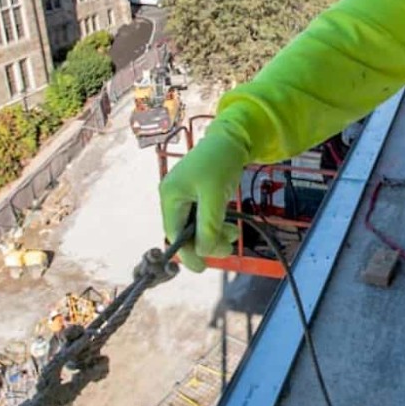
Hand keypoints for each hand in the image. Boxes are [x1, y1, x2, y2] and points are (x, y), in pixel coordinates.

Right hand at [159, 121, 249, 271]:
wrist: (234, 137)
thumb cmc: (221, 163)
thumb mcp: (215, 197)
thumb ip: (208, 225)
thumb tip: (203, 252)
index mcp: (170, 196)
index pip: (174, 233)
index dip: (188, 252)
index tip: (202, 268)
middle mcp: (173, 197)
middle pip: (185, 231)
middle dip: (206, 242)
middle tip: (229, 247)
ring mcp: (185, 195)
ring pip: (196, 226)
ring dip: (214, 235)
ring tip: (233, 236)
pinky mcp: (197, 194)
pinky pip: (203, 217)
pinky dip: (216, 225)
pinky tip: (230, 228)